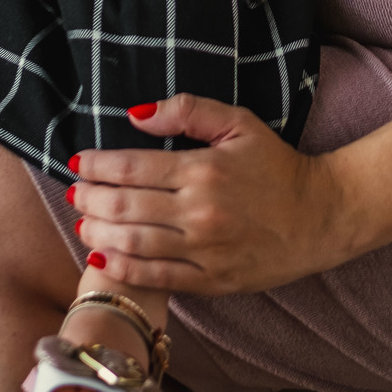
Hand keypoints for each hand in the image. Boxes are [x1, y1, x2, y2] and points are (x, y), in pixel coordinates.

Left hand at [69, 94, 351, 294]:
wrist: (319, 216)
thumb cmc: (276, 165)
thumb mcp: (238, 123)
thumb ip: (188, 111)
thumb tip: (136, 114)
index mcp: (203, 169)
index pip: (133, 167)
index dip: (98, 166)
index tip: (79, 163)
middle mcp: (199, 211)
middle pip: (125, 207)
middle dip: (89, 199)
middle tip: (73, 193)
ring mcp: (203, 251)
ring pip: (134, 244)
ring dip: (98, 233)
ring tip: (81, 223)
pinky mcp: (210, 281)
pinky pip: (156, 277)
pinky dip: (124, 268)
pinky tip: (103, 258)